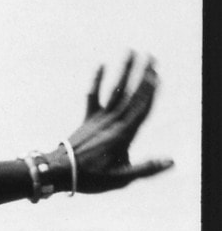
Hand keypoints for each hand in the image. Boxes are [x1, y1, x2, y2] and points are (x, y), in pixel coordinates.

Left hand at [63, 52, 173, 193]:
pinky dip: (96, 81)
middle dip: (143, 76)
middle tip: (151, 56)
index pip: (141, 109)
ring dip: (124, 71)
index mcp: (124, 135)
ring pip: (115, 91)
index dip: (150, 92)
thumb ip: (147, 168)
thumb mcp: (122, 178)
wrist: (59, 172)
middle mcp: (113, 122)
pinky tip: (101, 64)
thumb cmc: (91, 178)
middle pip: (132, 95)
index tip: (157, 74)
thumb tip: (171, 161)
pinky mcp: (87, 119)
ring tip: (131, 52)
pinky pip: (92, 96)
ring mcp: (99, 119)